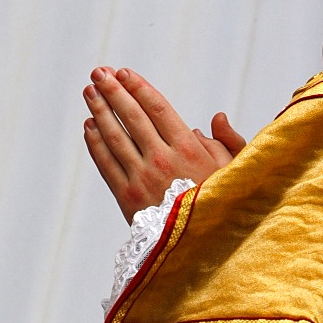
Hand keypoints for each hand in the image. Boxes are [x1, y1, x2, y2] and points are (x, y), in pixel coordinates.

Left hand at [83, 67, 245, 222]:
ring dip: (99, 112)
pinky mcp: (127, 199)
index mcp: (187, 149)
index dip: (137, 88)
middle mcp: (162, 160)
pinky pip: (107, 165)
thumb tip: (215, 119)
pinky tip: (89, 127)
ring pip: (115, 138)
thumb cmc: (219, 207)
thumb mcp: (233, 172)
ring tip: (89, 92)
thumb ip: (227, 142)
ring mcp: (141, 180)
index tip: (123, 73)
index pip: (157, 108)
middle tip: (97, 73)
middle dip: (112, 92)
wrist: (201, 249)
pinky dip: (96, 144)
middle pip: (131, 117)